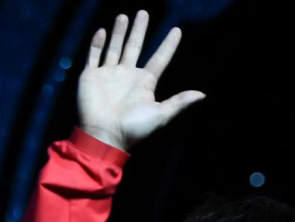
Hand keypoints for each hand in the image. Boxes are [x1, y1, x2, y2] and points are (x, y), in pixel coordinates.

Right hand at [77, 10, 205, 149]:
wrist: (105, 136)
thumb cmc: (134, 128)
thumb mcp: (160, 115)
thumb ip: (179, 102)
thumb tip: (203, 94)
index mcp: (144, 83)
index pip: (159, 59)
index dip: (168, 45)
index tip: (177, 30)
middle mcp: (127, 76)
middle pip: (136, 47)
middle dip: (140, 30)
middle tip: (144, 12)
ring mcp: (109, 75)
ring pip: (115, 47)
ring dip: (119, 32)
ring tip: (125, 16)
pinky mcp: (91, 76)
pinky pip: (94, 55)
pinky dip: (97, 43)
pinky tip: (103, 31)